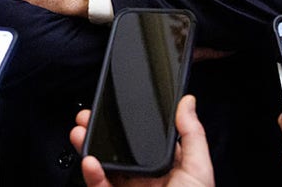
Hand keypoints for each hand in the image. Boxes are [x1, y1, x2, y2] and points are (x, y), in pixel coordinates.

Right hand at [69, 95, 214, 186]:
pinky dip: (92, 175)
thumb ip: (192, 135)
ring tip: (82, 132)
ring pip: (103, 167)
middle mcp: (146, 180)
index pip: (146, 139)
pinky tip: (90, 162)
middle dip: (102, 132)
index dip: (131, 122)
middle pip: (119, 151)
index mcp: (168, 168)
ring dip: (90, 148)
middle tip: (90, 116)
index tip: (118, 106)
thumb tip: (188, 103)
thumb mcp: (199, 170)